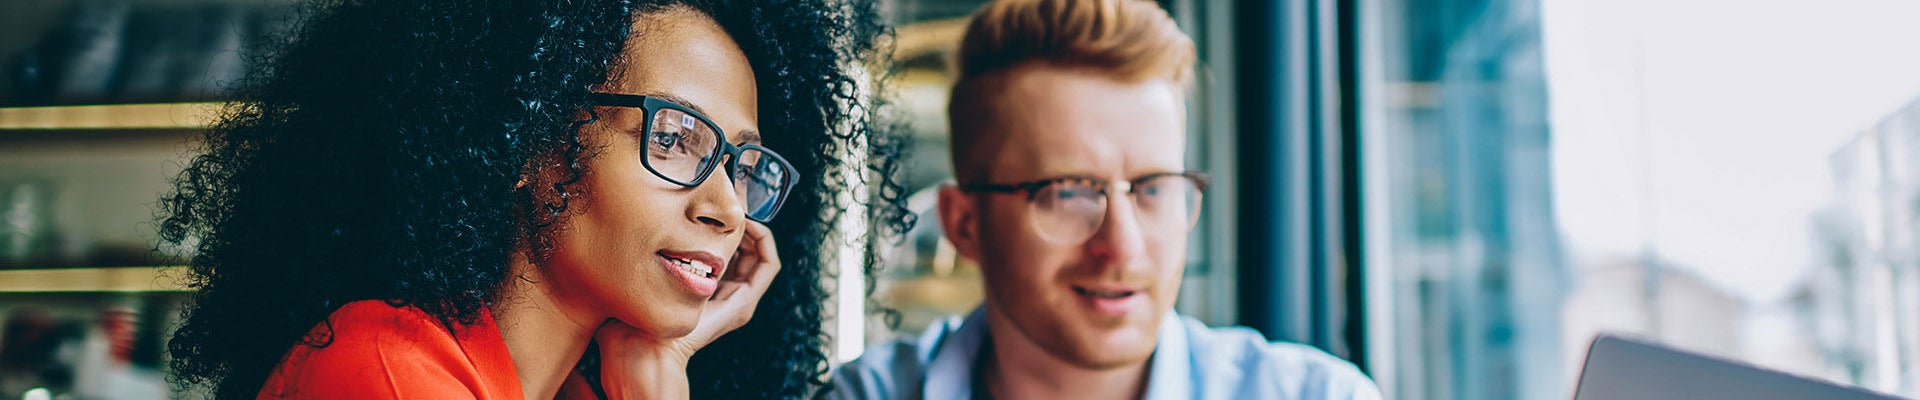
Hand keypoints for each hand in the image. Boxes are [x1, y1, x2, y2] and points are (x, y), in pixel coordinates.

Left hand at [590, 221, 782, 398]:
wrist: (644, 344)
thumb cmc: (636, 311)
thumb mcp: (646, 270)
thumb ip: (653, 252)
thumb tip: (645, 221)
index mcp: (707, 288)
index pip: (728, 251)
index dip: (727, 226)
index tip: (714, 205)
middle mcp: (727, 294)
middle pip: (746, 250)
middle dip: (741, 223)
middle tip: (729, 201)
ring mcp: (738, 299)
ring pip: (759, 254)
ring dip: (753, 228)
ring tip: (737, 209)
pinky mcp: (744, 301)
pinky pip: (769, 264)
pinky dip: (764, 241)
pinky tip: (747, 224)